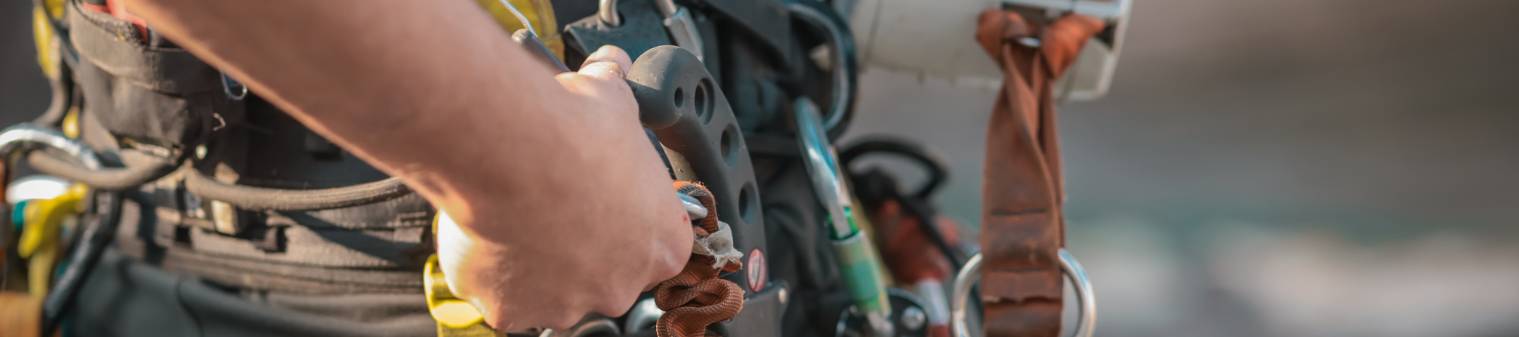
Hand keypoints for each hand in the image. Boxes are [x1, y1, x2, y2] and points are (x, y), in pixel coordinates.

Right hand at [436, 46, 692, 330]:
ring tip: (514, 212)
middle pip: (600, 276)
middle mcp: (621, 287)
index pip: (652, 247)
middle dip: (576, 246)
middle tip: (549, 203)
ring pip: (548, 289)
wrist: (516, 151)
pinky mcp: (511, 313)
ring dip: (532, 259)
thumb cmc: (575, 130)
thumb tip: (613, 64)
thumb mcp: (612, 99)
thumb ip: (618, 90)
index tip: (595, 200)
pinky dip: (488, 270)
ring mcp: (566, 306)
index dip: (620, 220)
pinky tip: (484, 231)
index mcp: (663, 245)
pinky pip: (499, 297)